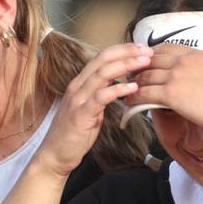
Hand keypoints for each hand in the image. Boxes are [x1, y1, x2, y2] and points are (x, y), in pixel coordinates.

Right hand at [35, 43, 150, 175]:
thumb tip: (121, 86)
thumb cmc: (74, 134)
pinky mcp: (80, 115)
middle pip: (103, 60)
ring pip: (102, 74)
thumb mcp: (90, 109)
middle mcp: (77, 87)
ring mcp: (77, 100)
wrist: (55, 155)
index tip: (142, 48)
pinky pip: (100, 97)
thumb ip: (102, 95)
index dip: (123, 50)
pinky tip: (133, 87)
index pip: (102, 57)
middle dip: (127, 52)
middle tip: (148, 51)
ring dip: (126, 66)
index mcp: (80, 83)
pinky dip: (118, 89)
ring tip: (144, 63)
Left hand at [127, 44, 202, 132]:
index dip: (154, 54)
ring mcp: (176, 76)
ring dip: (133, 82)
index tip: (146, 61)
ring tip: (125, 89)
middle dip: (139, 67)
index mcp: (198, 55)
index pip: (168, 48)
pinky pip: (145, 93)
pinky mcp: (171, 94)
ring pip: (146, 76)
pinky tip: (128, 103)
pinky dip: (134, 97)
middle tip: (130, 76)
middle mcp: (184, 62)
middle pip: (152, 60)